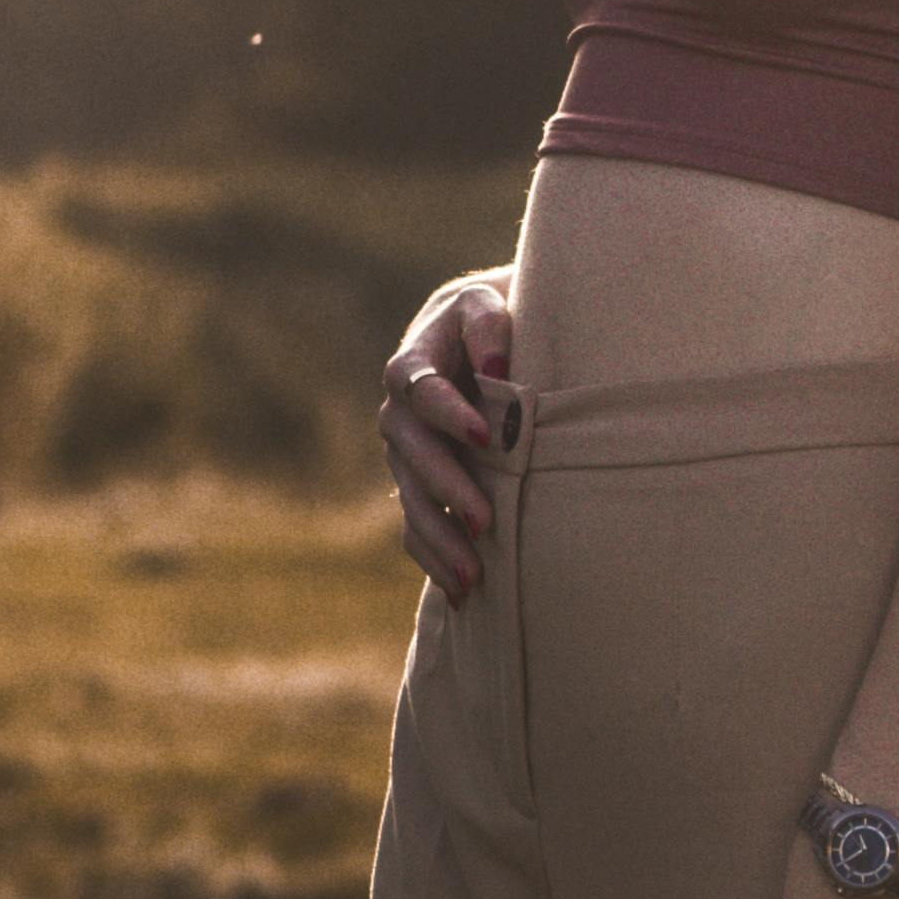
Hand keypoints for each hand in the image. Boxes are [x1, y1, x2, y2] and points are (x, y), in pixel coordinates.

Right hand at [380, 274, 513, 595]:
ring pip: (411, 501)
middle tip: (484, 520)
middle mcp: (398, 416)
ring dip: (439, 539)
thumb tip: (500, 367)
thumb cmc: (487, 323)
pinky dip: (433, 559)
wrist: (466, 343)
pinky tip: (460, 593)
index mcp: (410, 367)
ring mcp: (403, 456)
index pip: (422, 392)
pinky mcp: (415, 487)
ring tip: (473, 575)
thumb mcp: (486, 305)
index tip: (489, 437)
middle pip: (412, 456)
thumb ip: (489, 326)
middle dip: (447, 489)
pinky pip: (414, 528)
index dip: (451, 415)